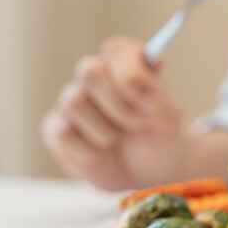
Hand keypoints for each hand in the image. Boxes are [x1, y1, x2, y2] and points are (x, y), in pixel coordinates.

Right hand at [41, 37, 189, 189]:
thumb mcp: (170, 119)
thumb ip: (157, 93)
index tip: (151, 93)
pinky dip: (89, 150)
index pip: (117, 50)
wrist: (149, 176)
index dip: (132, 71)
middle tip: (139, 124)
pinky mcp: (57, 130)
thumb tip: (152, 62)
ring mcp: (74, 103)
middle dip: (118, 102)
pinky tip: (102, 154)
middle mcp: (96, 79)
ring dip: (105, 129)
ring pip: (74, 101)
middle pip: (89, 70)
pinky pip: (62, 132)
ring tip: (119, 140)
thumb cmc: (161, 139)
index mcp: (126, 66)